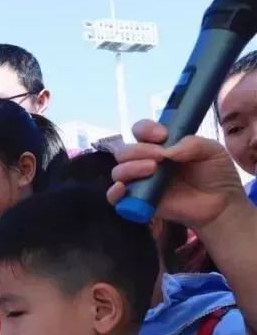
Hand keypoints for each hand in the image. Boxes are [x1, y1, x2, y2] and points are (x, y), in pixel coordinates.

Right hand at [108, 120, 249, 230]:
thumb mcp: (212, 151)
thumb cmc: (216, 175)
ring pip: (118, 171)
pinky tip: (123, 188)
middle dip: (139, 150)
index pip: (140, 131)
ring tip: (152, 170)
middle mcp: (146, 161)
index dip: (145, 129)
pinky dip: (114, 192)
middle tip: (159, 157)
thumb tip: (168, 151)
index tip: (162, 135)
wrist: (221, 205)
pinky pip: (115, 198)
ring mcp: (141, 182)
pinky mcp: (139, 202)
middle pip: (125, 151)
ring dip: (130, 167)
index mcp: (161, 145)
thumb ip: (193, 144)